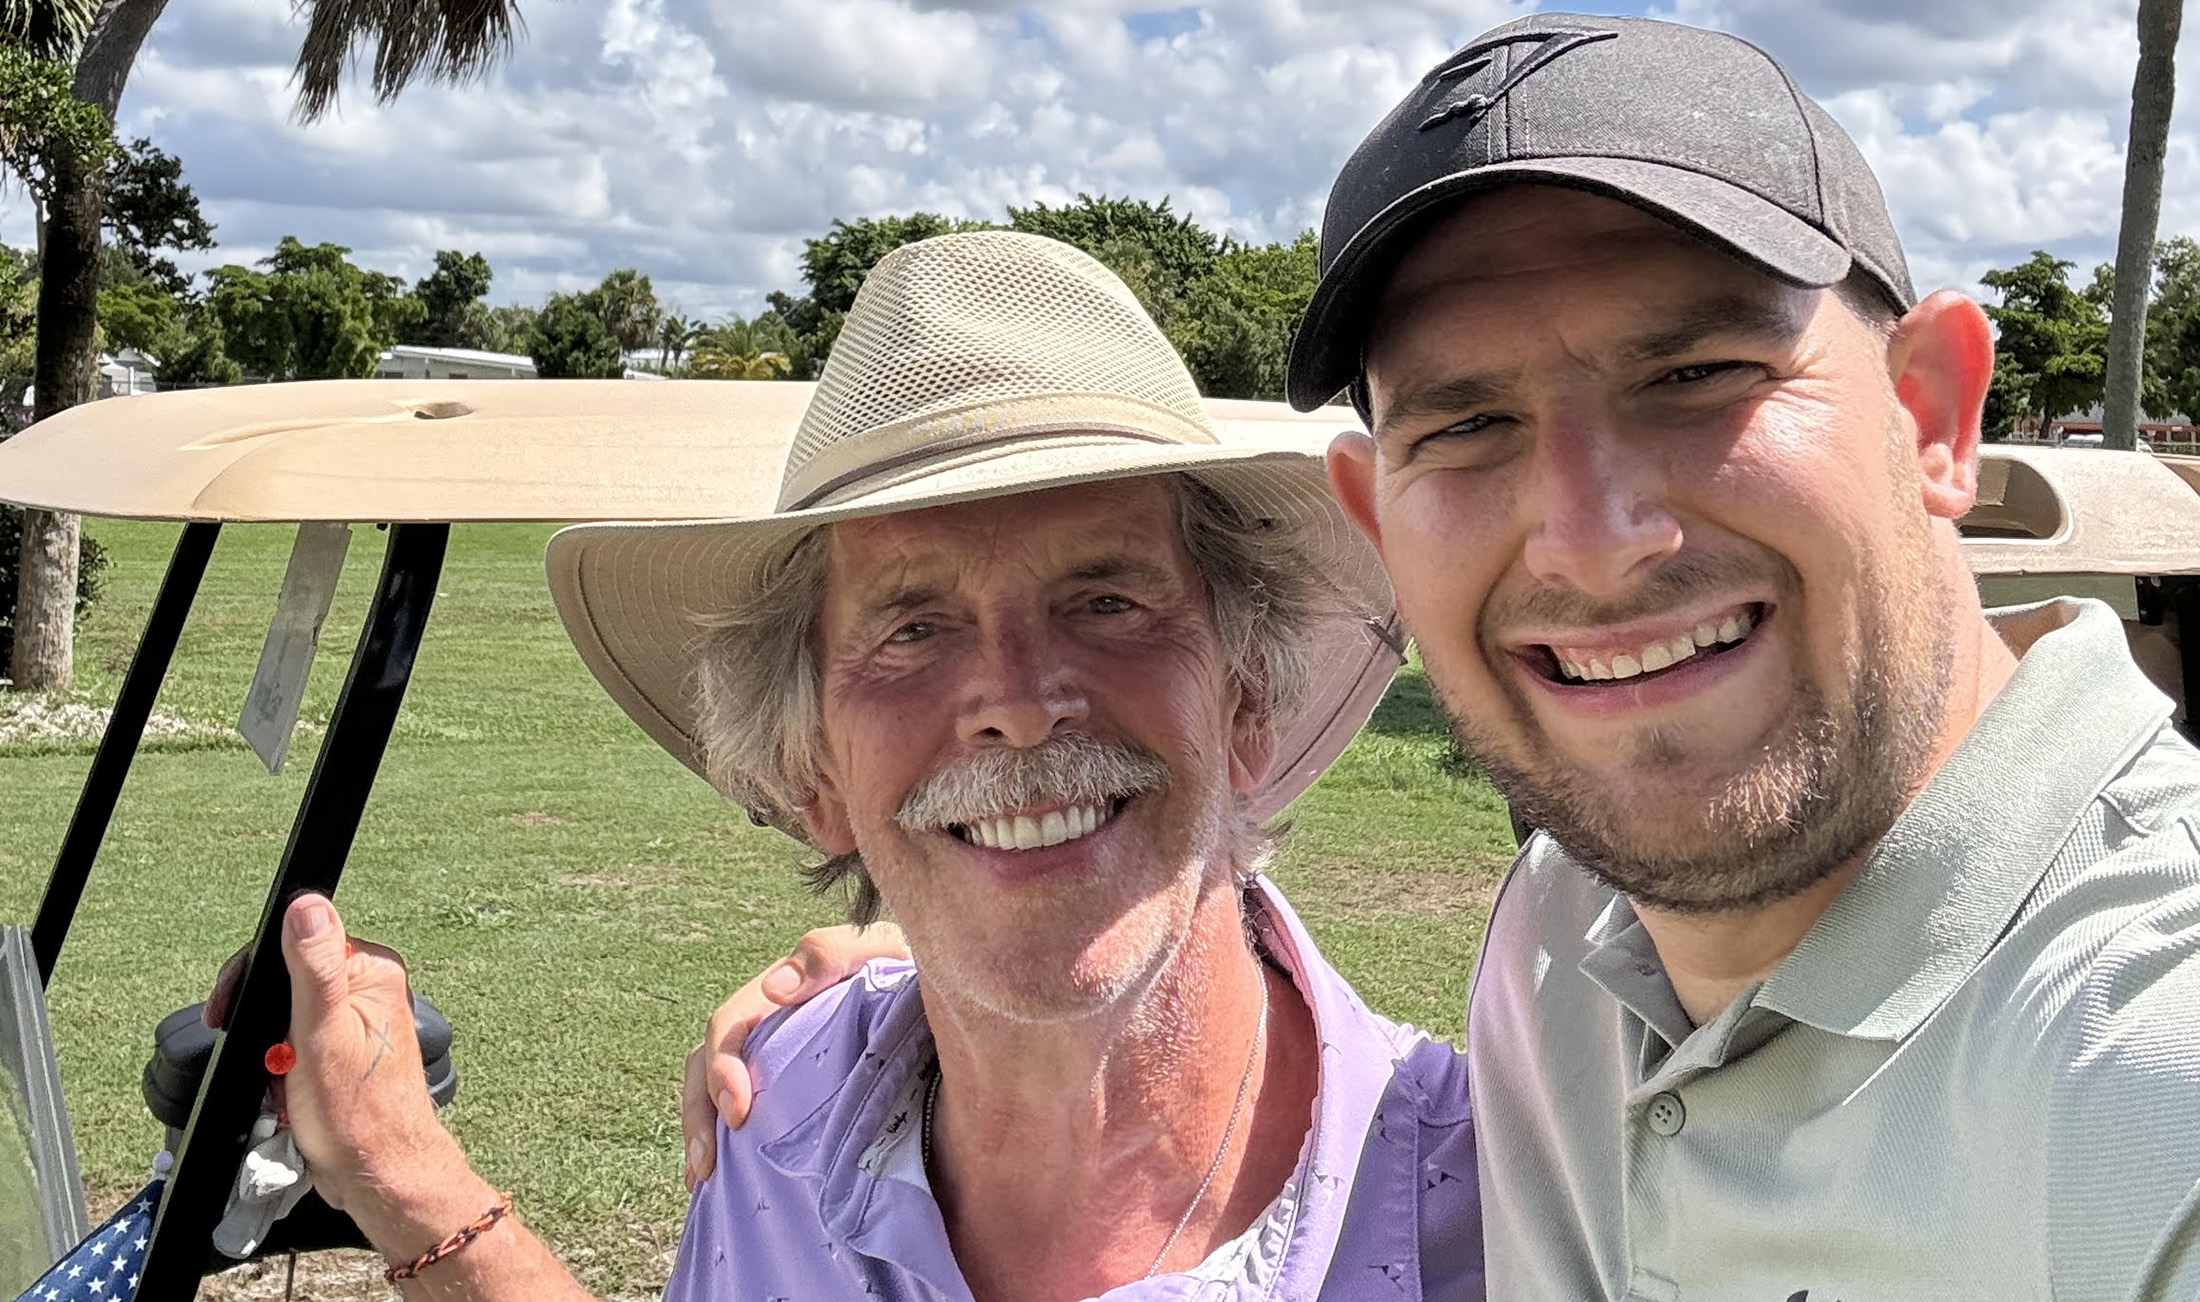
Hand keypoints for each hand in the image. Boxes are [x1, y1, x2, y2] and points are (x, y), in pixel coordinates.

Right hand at [274, 893, 478, 1251]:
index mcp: (371, 971)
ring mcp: (357, 1021)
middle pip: (287, 983)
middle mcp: (369, 989)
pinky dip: (283, 1070)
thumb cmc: (357, 1114)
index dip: (255, 978)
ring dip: (273, 1052)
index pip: (296, 943)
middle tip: (271, 1061)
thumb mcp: (323, 1032)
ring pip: (286, 1019)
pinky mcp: (345, 1051)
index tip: (232, 1010)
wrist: (376, 1173)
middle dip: (266, 1027)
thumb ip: (314, 966)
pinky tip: (291, 1091)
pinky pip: (295, 1047)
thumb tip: (307, 904)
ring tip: (286, 1081)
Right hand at [681, 923, 909, 1187]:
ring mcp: (771, 1064)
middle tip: (707, 1165)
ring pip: (714, 1097)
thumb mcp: (871, 948)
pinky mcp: (788, 1094)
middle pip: (705, 1068)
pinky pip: (747, 1120)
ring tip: (704, 1182)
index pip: (729, 1028)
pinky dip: (729, 1149)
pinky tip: (725, 1185)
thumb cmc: (898, 966)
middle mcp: (763, 1032)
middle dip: (700, 1116)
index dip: (720, 1069)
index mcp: (774, 998)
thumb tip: (774, 989)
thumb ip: (828, 954)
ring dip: (703, 1137)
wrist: (936, 988)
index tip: (738, 1111)